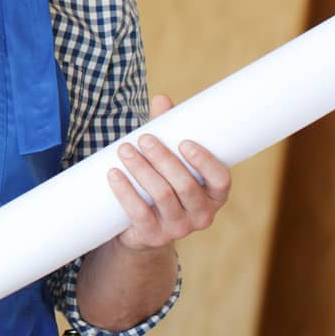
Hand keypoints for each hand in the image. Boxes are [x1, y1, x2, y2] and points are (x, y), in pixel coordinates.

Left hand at [108, 93, 231, 250]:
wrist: (142, 229)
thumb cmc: (161, 184)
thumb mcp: (168, 159)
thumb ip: (168, 131)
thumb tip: (161, 99)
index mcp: (214, 195)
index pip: (220, 179)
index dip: (205, 161)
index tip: (184, 142)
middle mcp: (202, 215)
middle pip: (185, 185)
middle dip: (163, 159)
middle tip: (144, 139)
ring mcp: (178, 229)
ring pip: (162, 196)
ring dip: (142, 170)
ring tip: (124, 150)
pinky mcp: (153, 236)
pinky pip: (139, 213)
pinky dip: (125, 191)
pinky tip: (114, 174)